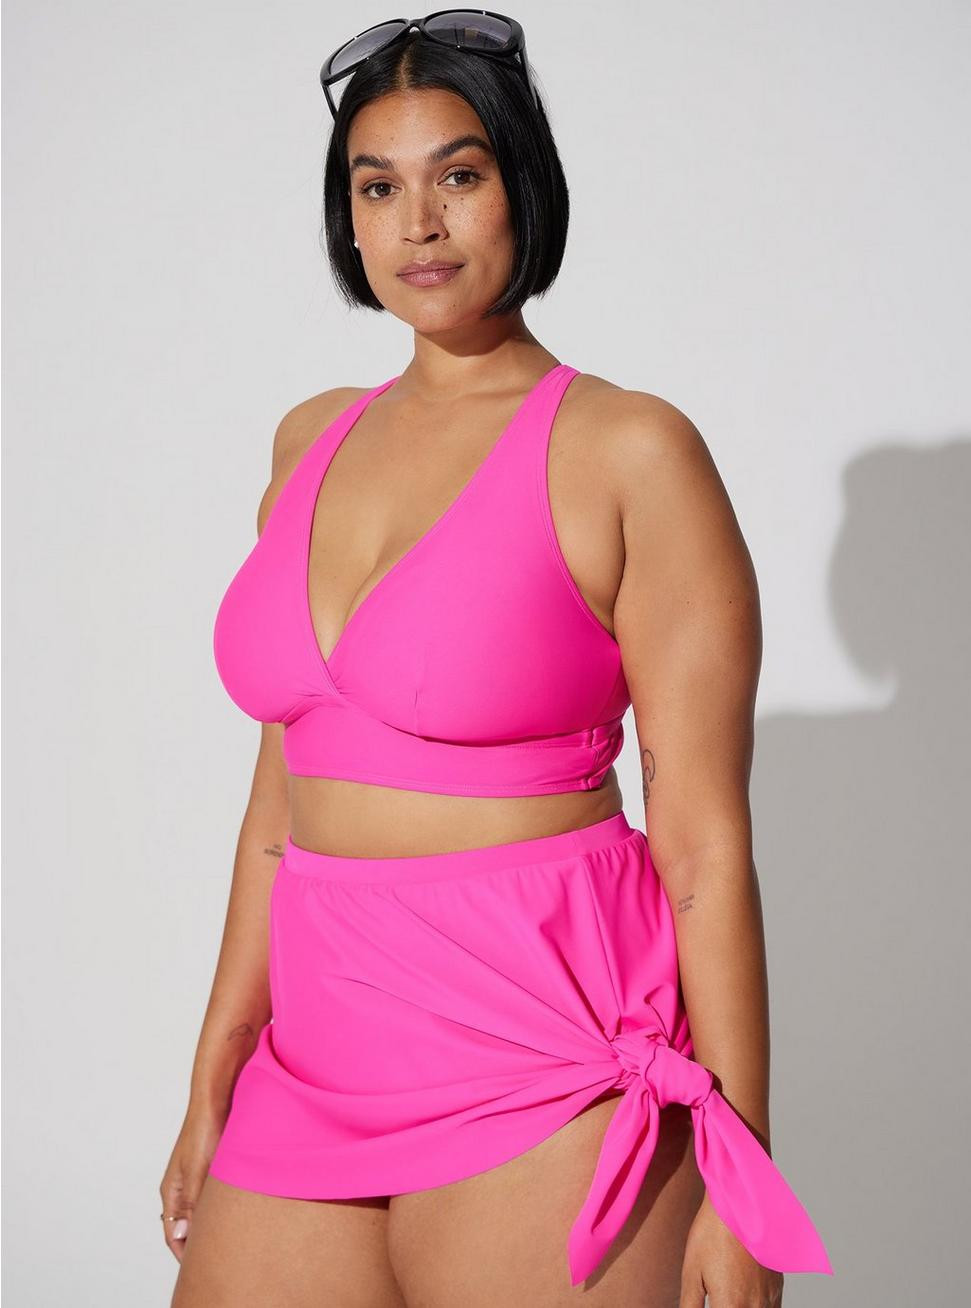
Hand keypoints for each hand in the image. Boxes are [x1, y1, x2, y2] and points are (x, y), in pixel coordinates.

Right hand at [158, 1104, 226, 1261]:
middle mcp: (181, 1188)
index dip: (184, 1253)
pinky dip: (220, 1209)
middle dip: (198, 1243)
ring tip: (229, 1240)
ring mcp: (196, 1179)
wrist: (217, 1098)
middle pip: (186, 1226)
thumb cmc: (204, 1131)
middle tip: (217, 1258)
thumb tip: (180, 1235)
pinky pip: (212, 1198)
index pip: (172, 1233)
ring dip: (211, 1225)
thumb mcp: (198, 1170)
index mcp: (171, 1191)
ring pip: (200, 1212)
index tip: (199, 1268)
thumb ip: (190, 1203)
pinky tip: (237, 1213)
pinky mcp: (211, 1169)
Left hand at [680, 1194, 783, 1306]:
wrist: (739, 1202)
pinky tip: (742, 1296)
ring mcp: (770, 1297)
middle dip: (726, 1307)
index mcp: (731, 1306)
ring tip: (729, 1294)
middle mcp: (755, 1307)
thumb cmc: (712, 1233)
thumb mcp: (691, 1272)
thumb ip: (690, 1306)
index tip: (709, 1303)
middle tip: (715, 1298)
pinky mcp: (778, 1285)